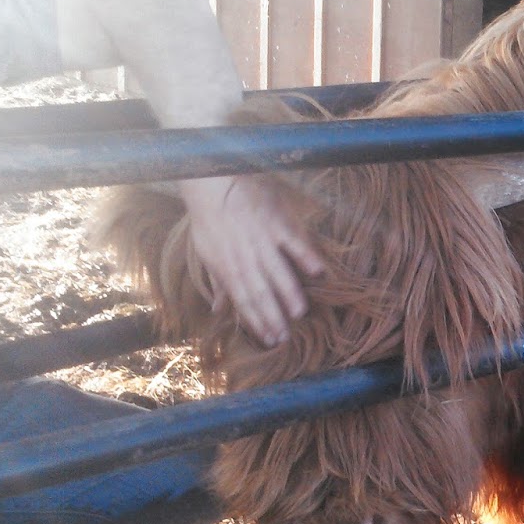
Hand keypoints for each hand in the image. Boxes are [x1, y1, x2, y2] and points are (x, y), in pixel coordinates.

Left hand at [178, 175, 326, 346]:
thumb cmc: (210, 220)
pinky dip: (305, 256)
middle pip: (261, 292)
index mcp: (227, 267)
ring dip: (289, 294)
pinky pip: (293, 242)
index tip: (269, 339)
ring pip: (278, 272)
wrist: (214, 184)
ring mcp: (262, 241)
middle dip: (273, 317)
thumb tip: (218, 309)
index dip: (257, 321)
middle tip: (286, 337)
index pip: (244, 300)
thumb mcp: (206, 253)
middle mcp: (246, 258)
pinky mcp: (276, 223)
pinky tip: (317, 272)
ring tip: (299, 313)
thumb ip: (217, 282)